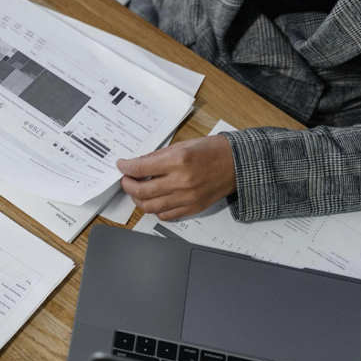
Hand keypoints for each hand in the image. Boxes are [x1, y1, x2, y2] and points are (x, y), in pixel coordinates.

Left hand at [117, 135, 236, 220]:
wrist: (239, 163)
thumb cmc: (214, 151)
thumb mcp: (183, 145)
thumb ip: (158, 156)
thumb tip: (138, 163)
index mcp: (178, 161)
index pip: (141, 168)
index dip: (126, 167)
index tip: (121, 165)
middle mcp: (182, 181)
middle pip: (141, 190)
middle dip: (127, 185)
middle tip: (126, 180)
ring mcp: (187, 198)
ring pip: (150, 207)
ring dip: (138, 199)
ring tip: (137, 191)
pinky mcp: (193, 208)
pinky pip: (165, 215)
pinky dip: (154, 210)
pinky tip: (154, 200)